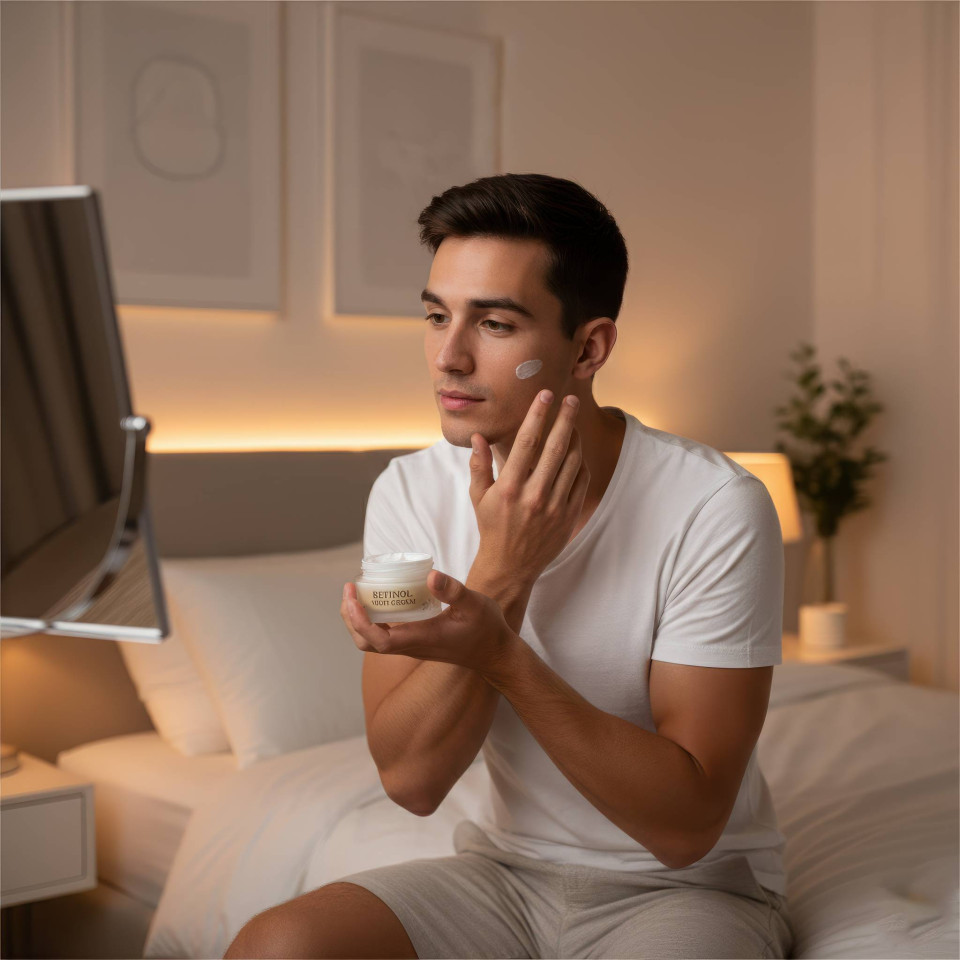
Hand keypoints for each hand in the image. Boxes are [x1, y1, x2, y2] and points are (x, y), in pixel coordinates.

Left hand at [340, 570, 516, 676]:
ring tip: (356, 593)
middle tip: (349, 589)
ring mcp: (412, 648)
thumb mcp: (475, 604)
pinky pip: (383, 637)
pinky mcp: (415, 644)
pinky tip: (378, 600)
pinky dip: (371, 620)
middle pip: (366, 644)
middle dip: (350, 619)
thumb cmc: (487, 629)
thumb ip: (454, 590)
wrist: (495, 654)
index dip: (358, 621)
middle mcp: (411, 647)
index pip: (378, 640)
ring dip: (357, 620)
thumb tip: (430, 575)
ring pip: (372, 643)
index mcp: (421, 639)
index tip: (351, 597)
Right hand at [469, 391, 589, 585]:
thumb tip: (478, 436)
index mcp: (509, 488)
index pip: (526, 442)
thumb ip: (479, 465)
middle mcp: (533, 496)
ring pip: (572, 462)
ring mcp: (554, 507)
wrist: (510, 567)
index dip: (537, 414)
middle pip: (556, 447)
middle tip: (571, 399)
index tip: (545, 394)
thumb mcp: (478, 496)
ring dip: (575, 438)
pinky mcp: (568, 517)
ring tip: (572, 423)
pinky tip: (575, 452)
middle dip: (565, 419)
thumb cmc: (491, 527)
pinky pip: (580, 481)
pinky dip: (580, 463)